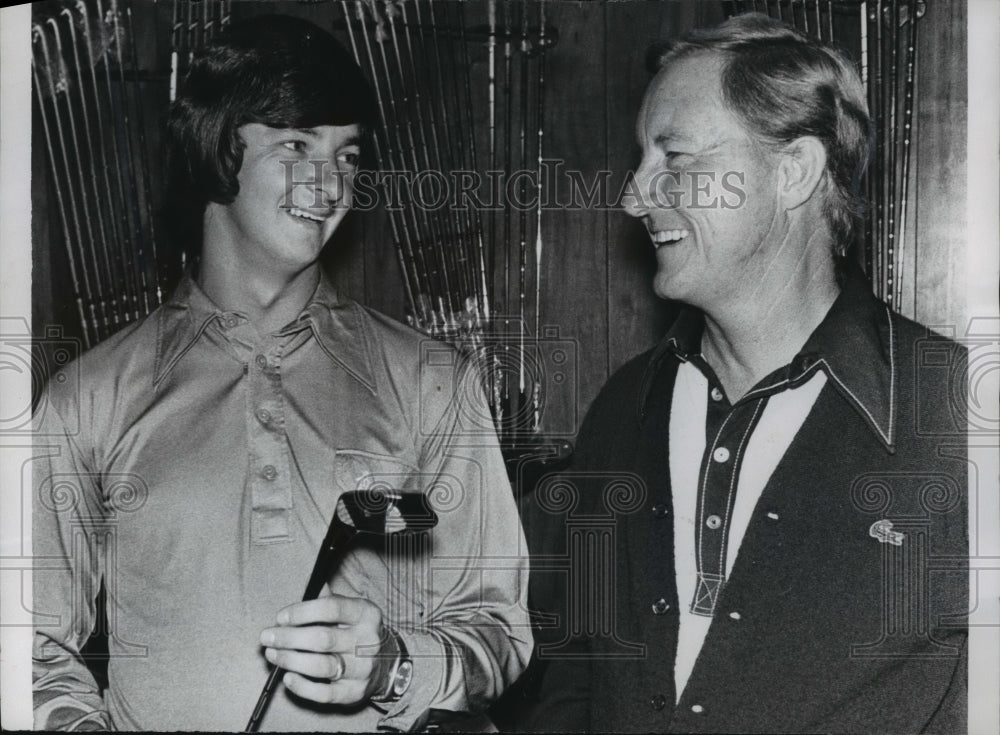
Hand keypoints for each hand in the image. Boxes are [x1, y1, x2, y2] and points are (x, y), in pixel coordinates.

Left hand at [259, 594, 394, 705]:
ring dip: (291, 660)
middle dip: (288, 638)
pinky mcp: (354, 692)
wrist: (384, 663)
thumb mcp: (351, 609)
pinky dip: (302, 686)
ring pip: (321, 666)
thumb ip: (325, 602)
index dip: (301, 612)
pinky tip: (288, 677)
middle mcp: (367, 641)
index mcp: (366, 614)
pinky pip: (324, 693)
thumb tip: (291, 609)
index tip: (280, 617)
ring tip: (273, 654)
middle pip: (322, 639)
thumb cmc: (355, 632)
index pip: (331, 608)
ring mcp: (362, 669)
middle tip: (267, 637)